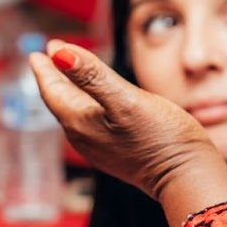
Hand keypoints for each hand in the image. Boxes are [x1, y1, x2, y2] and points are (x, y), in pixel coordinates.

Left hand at [31, 42, 226, 226]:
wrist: (186, 176)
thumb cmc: (160, 137)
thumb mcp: (125, 99)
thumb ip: (92, 76)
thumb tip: (58, 53)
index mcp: (80, 122)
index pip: (53, 91)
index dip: (46, 68)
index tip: (40, 50)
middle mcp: (84, 137)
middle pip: (61, 100)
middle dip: (54, 77)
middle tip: (47, 55)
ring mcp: (99, 147)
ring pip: (75, 111)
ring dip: (69, 90)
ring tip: (65, 73)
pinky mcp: (115, 152)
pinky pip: (91, 121)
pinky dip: (86, 103)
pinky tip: (94, 101)